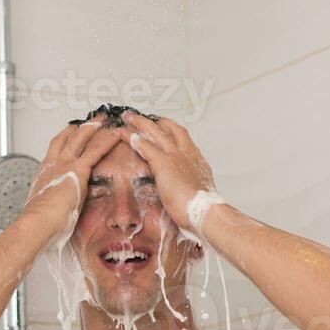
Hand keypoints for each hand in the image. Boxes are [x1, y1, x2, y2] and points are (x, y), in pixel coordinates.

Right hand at [23, 113, 121, 237]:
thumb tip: (53, 213)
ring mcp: (65, 164)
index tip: (70, 133)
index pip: (55, 150)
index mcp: (45, 173)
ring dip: (94, 127)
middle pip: (67, 138)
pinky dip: (107, 141)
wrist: (40, 220)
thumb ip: (51, 204)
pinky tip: (116, 134)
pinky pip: (96, 150)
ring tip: (103, 120)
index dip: (64, 139)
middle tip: (90, 121)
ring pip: (81, 138)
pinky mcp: (79, 169)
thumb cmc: (41, 220)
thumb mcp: (44, 208)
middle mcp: (54, 164)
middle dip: (80, 128)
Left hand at [118, 112, 217, 230]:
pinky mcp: (163, 164)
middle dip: (155, 122)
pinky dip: (135, 139)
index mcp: (196, 160)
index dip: (171, 130)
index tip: (163, 126)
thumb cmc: (201, 208)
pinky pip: (146, 146)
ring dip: (141, 124)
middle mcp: (187, 154)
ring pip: (156, 133)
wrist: (203, 211)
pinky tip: (126, 134)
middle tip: (143, 117)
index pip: (182, 138)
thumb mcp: (197, 191)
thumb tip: (186, 190)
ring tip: (129, 118)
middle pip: (170, 129)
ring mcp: (175, 156)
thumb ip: (189, 185)